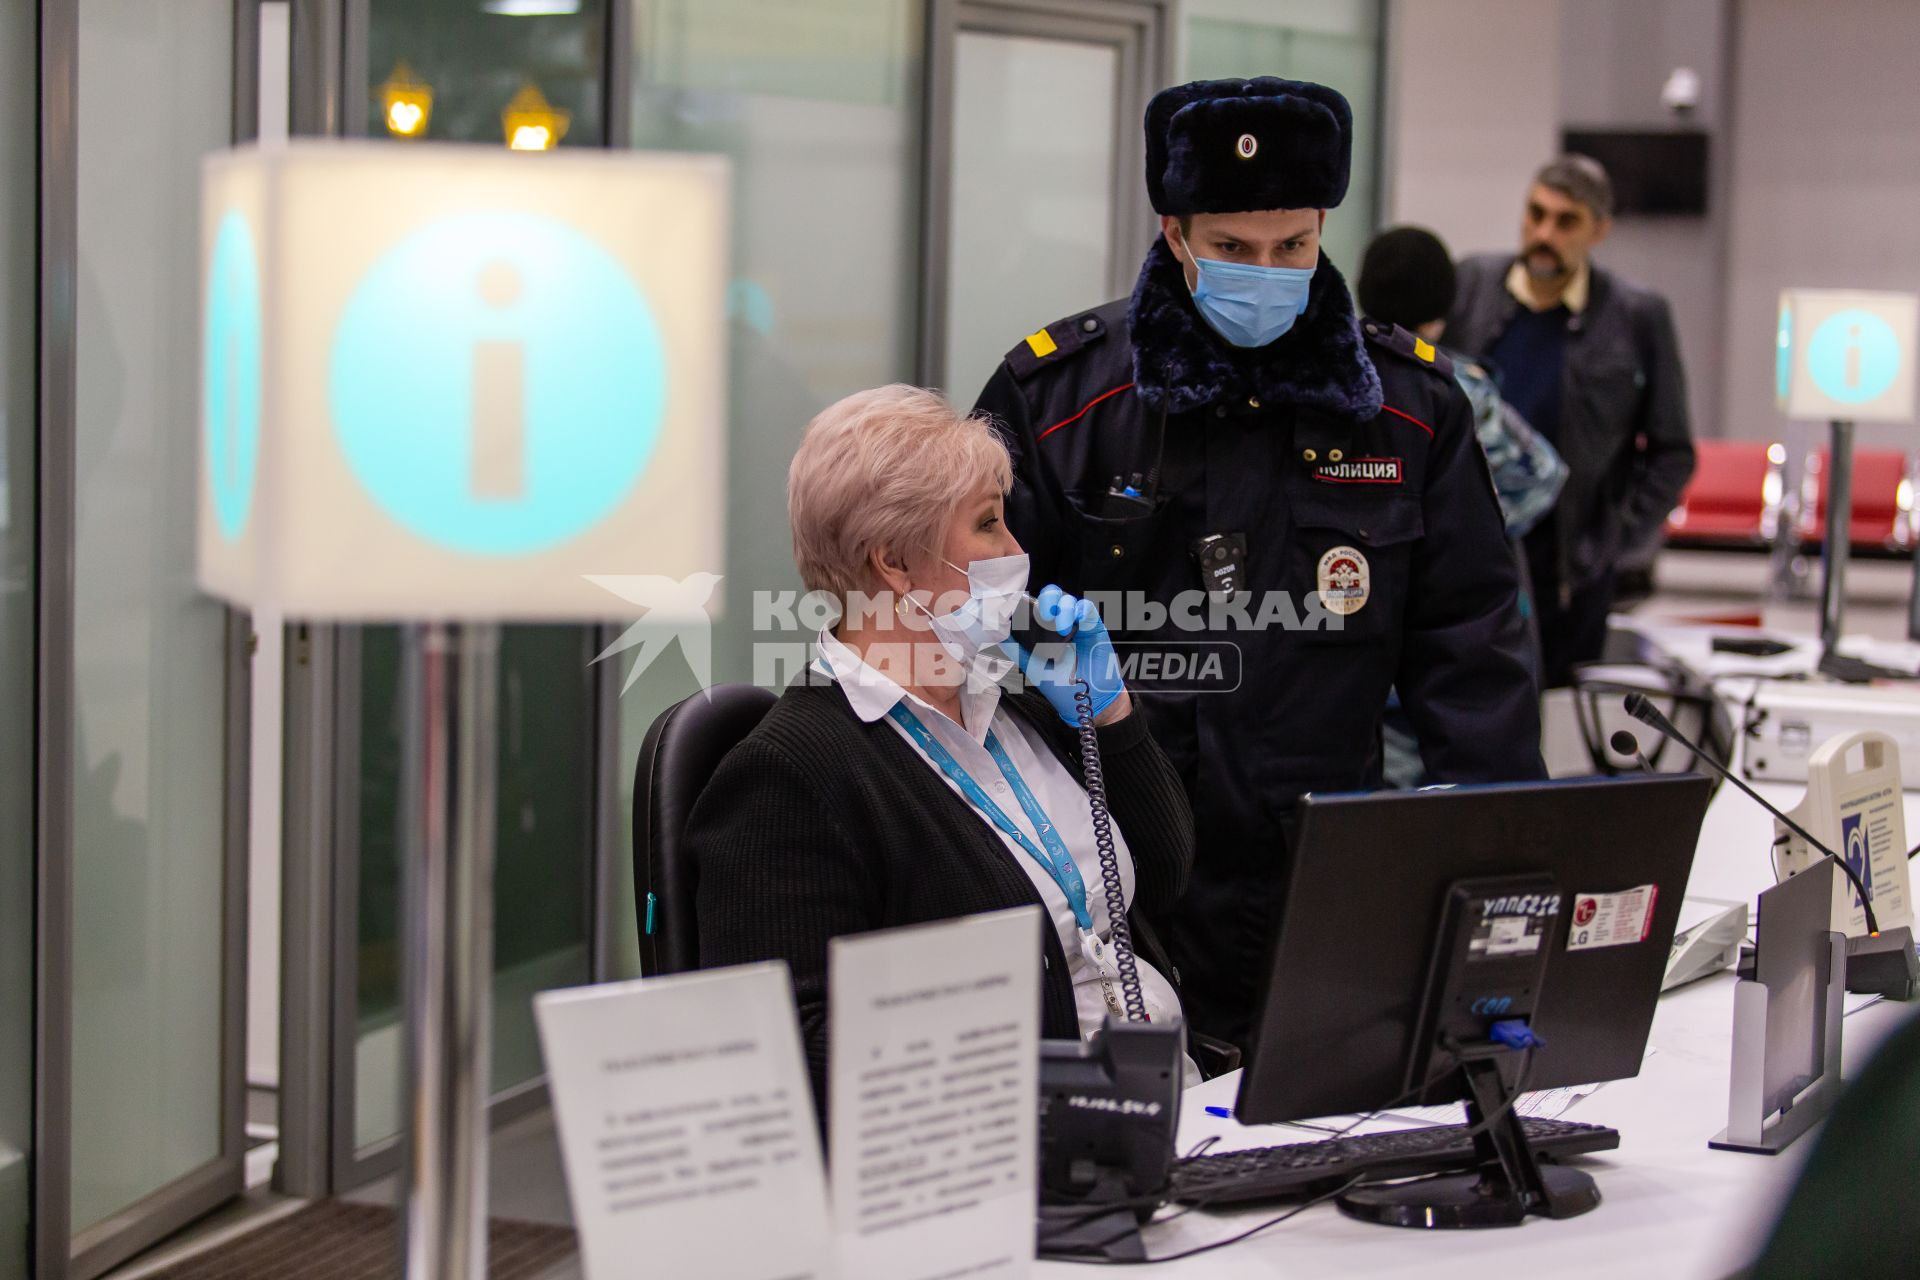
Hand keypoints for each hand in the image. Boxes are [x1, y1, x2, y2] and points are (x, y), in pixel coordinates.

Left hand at [1013, 585, 1125, 724]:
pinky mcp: (1093, 627)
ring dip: (1063, 608)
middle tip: (1043, 614)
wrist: (1084, 700)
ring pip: (1069, 600)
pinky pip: (1087, 608)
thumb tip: (996, 632)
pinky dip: (1080, 609)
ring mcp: (1077, 624)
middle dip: (1047, 599)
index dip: (1029, 601)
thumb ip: (1015, 648)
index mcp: (1043, 630)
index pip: (1036, 605)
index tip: (1023, 606)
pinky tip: (1076, 619)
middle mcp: (1060, 623)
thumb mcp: (1031, 665)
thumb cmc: (1059, 684)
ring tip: (1061, 628)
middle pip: (1053, 596)